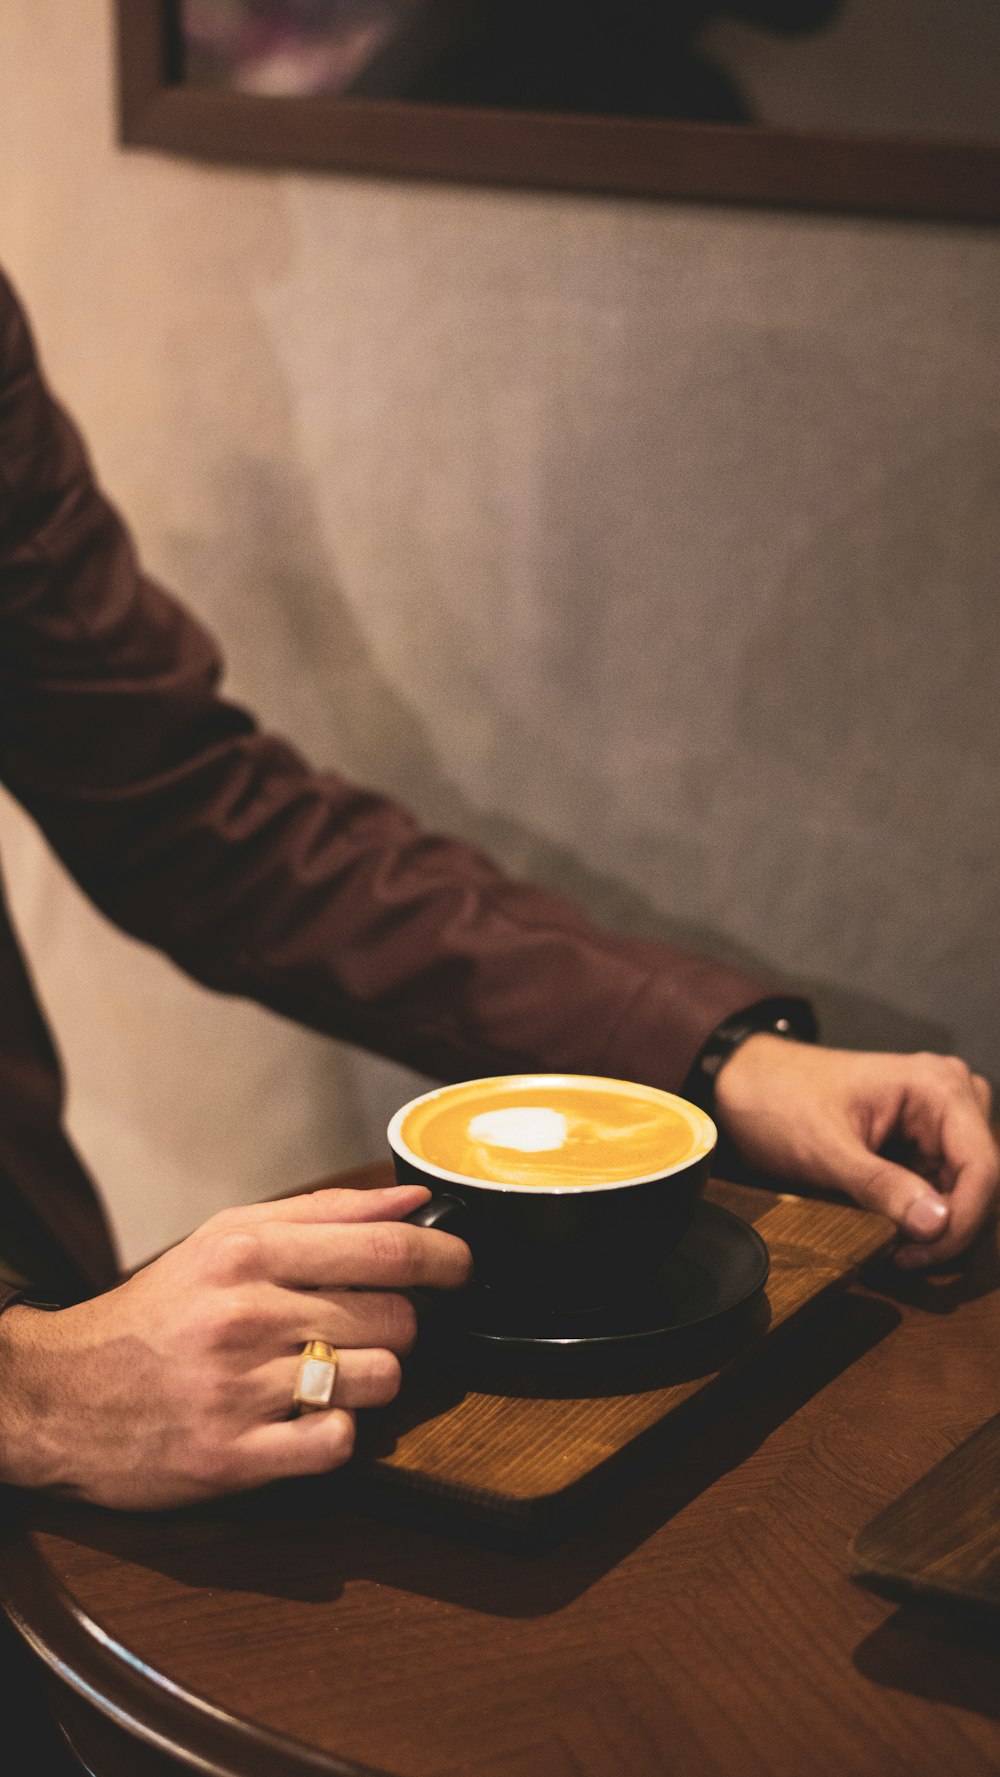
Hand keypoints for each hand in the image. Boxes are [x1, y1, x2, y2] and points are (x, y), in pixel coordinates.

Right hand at [0, 1183, 469, 1509]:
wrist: (61, 1394)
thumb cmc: (157, 1313)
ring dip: (371, 1380)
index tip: (461, 1265)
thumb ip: (324, 1213)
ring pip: (378, 1381)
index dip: (444, 1258)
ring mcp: (240, 1390)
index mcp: (248, 1252)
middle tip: (366, 1329)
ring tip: (330, 1373)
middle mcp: (246, 1315)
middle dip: (399, 1325)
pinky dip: (337, 1433)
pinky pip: (338, 1443)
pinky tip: (305, 1418)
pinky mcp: (234, 1457)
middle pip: (394, 1318)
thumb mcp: (226, 1238)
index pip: (385, 1250)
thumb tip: (411, 1199)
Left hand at [713, 1036, 998, 1267]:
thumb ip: (881, 1186)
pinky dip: (924, 1217)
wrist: (748, 1083)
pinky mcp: (926, 1140)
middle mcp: (952, 1096)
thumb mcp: (825, 1150)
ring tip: (894, 1249)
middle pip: (981, 1182)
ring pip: (966, 1191)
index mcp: (937, 1086)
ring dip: (938, 1227)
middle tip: (903, 1260)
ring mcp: (941, 1119)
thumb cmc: (780, 1101)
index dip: (963, 1222)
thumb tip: (937, 1224)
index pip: (983, 1167)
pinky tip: (894, 1233)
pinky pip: (944, 1188)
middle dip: (949, 1229)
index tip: (921, 1257)